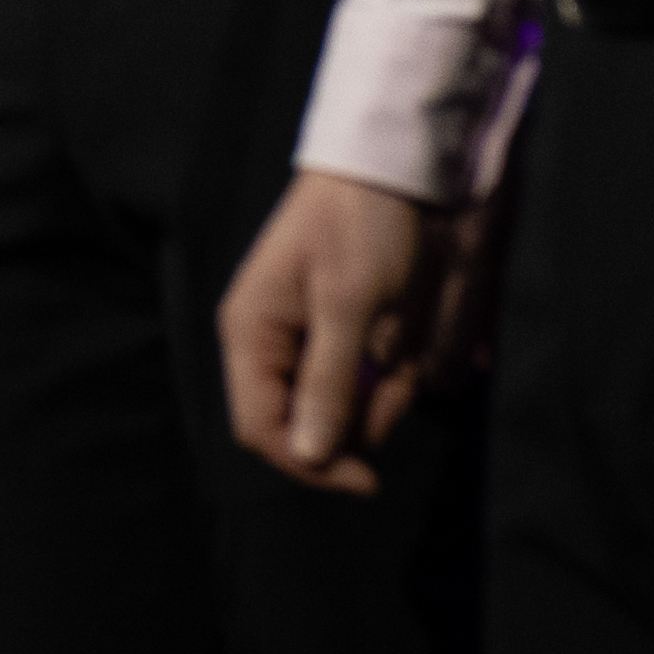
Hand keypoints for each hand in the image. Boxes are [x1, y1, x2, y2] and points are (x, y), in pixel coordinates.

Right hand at [220, 173, 438, 493]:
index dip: (309, 464)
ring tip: (402, 344)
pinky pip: (360, 383)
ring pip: (340, 408)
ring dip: (380, 394)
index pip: (260, 427)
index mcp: (251, 334)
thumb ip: (327, 382)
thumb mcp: (349, 305)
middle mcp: (268, 344)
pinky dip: (389, 375)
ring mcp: (301, 341)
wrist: (388, 174)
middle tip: (397, 380)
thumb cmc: (360, 229)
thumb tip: (307, 456)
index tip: (370, 479)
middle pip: (303, 424)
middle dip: (358, 419)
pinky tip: (401, 337)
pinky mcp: (334, 336)